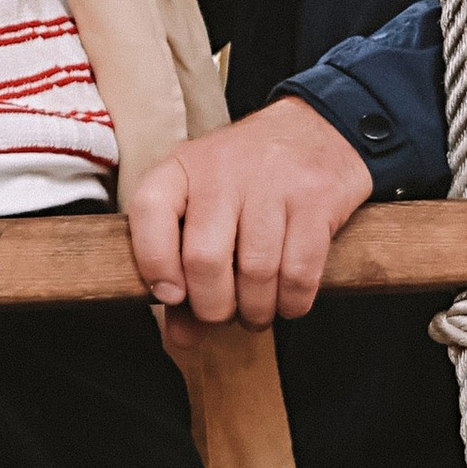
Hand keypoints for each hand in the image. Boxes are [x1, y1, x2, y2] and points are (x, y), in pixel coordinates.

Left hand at [126, 98, 374, 340]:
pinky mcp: (316, 199)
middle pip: (205, 259)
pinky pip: (300, 272)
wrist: (316, 128)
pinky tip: (287, 301)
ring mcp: (273, 183)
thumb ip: (185, 270)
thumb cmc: (248, 180)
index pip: (150, 212)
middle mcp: (224, 171)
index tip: (170, 295)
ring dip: (256, 311)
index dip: (154, 263)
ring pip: (256, 272)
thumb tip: (181, 338)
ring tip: (257, 312)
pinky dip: (292, 302)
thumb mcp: (205, 204)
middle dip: (213, 307)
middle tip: (224, 314)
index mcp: (183, 167)